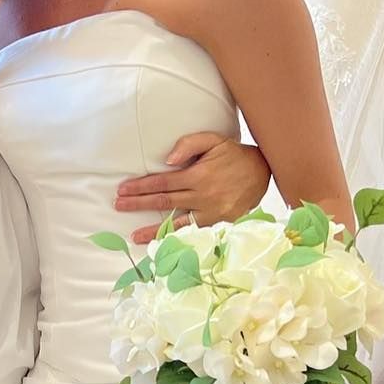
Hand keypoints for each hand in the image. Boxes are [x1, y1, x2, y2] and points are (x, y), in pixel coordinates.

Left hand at [115, 132, 272, 244]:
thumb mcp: (213, 140)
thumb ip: (189, 145)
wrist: (264, 171)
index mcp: (198, 175)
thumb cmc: (234, 154)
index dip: (141, 186)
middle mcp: (203, 195)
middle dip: (139, 204)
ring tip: (134, 236)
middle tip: (118, 206)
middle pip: (164, 202)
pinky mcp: (220, 223)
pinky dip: (177, 238)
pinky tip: (163, 243)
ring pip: (177, 222)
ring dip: (153, 230)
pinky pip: (194, 232)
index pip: (162, 182)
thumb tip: (166, 161)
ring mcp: (211, 212)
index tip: (123, 189)